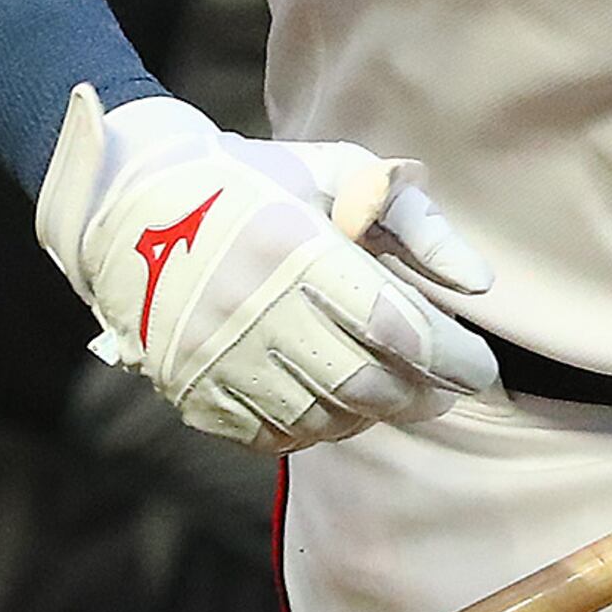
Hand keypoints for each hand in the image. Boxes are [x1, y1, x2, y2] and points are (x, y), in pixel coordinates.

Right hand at [34, 88, 500, 450]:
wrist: (132, 202)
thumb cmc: (256, 182)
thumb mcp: (339, 173)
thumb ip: (417, 222)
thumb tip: (479, 285)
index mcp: (292, 249)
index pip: (394, 327)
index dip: (449, 358)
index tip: (480, 365)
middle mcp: (251, 311)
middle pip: (364, 385)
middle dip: (421, 394)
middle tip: (446, 386)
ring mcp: (214, 360)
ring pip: (321, 420)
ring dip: (373, 414)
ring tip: (393, 391)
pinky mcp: (190, 392)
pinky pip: (271, 438)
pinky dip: (317, 430)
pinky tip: (336, 405)